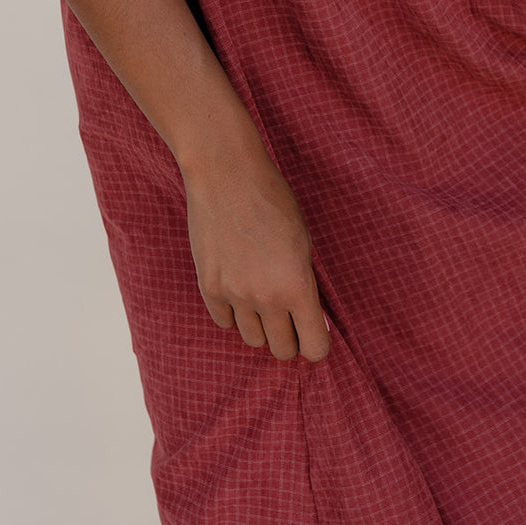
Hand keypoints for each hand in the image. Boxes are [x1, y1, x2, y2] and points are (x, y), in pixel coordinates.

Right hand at [181, 144, 331, 363]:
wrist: (227, 174)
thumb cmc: (273, 200)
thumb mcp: (304, 240)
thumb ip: (306, 282)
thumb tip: (312, 319)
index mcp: (297, 285)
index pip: (314, 348)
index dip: (317, 344)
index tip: (314, 332)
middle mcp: (266, 298)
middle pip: (282, 350)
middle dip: (290, 336)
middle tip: (289, 314)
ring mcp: (234, 295)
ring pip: (253, 340)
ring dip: (262, 325)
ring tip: (262, 296)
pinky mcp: (208, 287)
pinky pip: (225, 322)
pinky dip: (234, 312)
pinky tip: (239, 287)